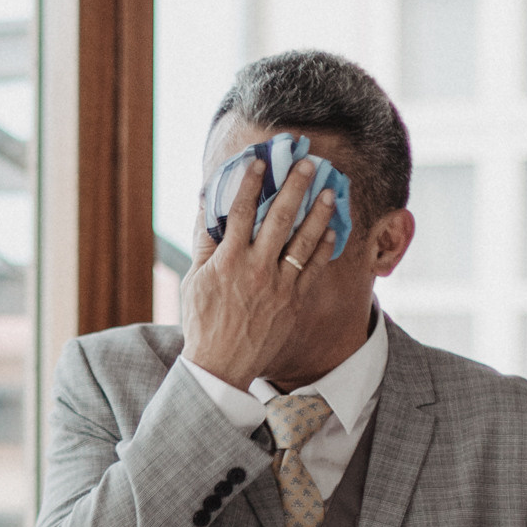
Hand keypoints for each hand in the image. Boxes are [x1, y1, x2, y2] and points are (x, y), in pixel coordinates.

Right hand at [181, 152, 341, 389]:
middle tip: (309, 164)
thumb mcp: (193, 279)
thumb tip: (204, 206)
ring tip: (331, 190)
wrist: (222, 364)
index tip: (259, 162)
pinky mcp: (293, 301)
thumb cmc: (202, 321)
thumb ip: (203, 241)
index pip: (239, 212)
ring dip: (318, 213)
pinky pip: (313, 269)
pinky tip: (332, 230)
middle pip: (278, 218)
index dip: (250, 184)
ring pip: (303, 241)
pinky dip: (323, 248)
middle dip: (295, 187)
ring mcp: (278, 285)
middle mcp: (256, 268)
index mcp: (228, 261)